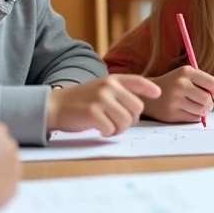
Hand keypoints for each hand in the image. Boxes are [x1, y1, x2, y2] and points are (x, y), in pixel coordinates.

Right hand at [47, 75, 161, 134]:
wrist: (55, 106)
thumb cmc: (82, 100)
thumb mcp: (101, 88)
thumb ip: (119, 92)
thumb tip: (140, 105)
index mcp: (112, 79)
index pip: (137, 81)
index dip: (150, 88)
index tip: (158, 94)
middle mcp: (108, 86)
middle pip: (137, 108)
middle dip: (131, 119)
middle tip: (118, 122)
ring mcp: (100, 99)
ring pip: (126, 121)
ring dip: (119, 128)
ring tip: (108, 125)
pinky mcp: (92, 113)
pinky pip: (111, 129)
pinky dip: (107, 133)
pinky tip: (99, 129)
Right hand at [143, 66, 213, 122]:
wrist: (147, 95)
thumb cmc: (172, 85)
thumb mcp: (185, 75)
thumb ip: (203, 82)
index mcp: (186, 72)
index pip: (212, 83)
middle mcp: (180, 85)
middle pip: (207, 99)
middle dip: (209, 103)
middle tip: (204, 103)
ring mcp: (174, 100)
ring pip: (201, 110)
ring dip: (202, 111)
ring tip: (196, 107)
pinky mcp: (171, 114)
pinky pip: (193, 119)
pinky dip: (194, 117)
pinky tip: (188, 111)